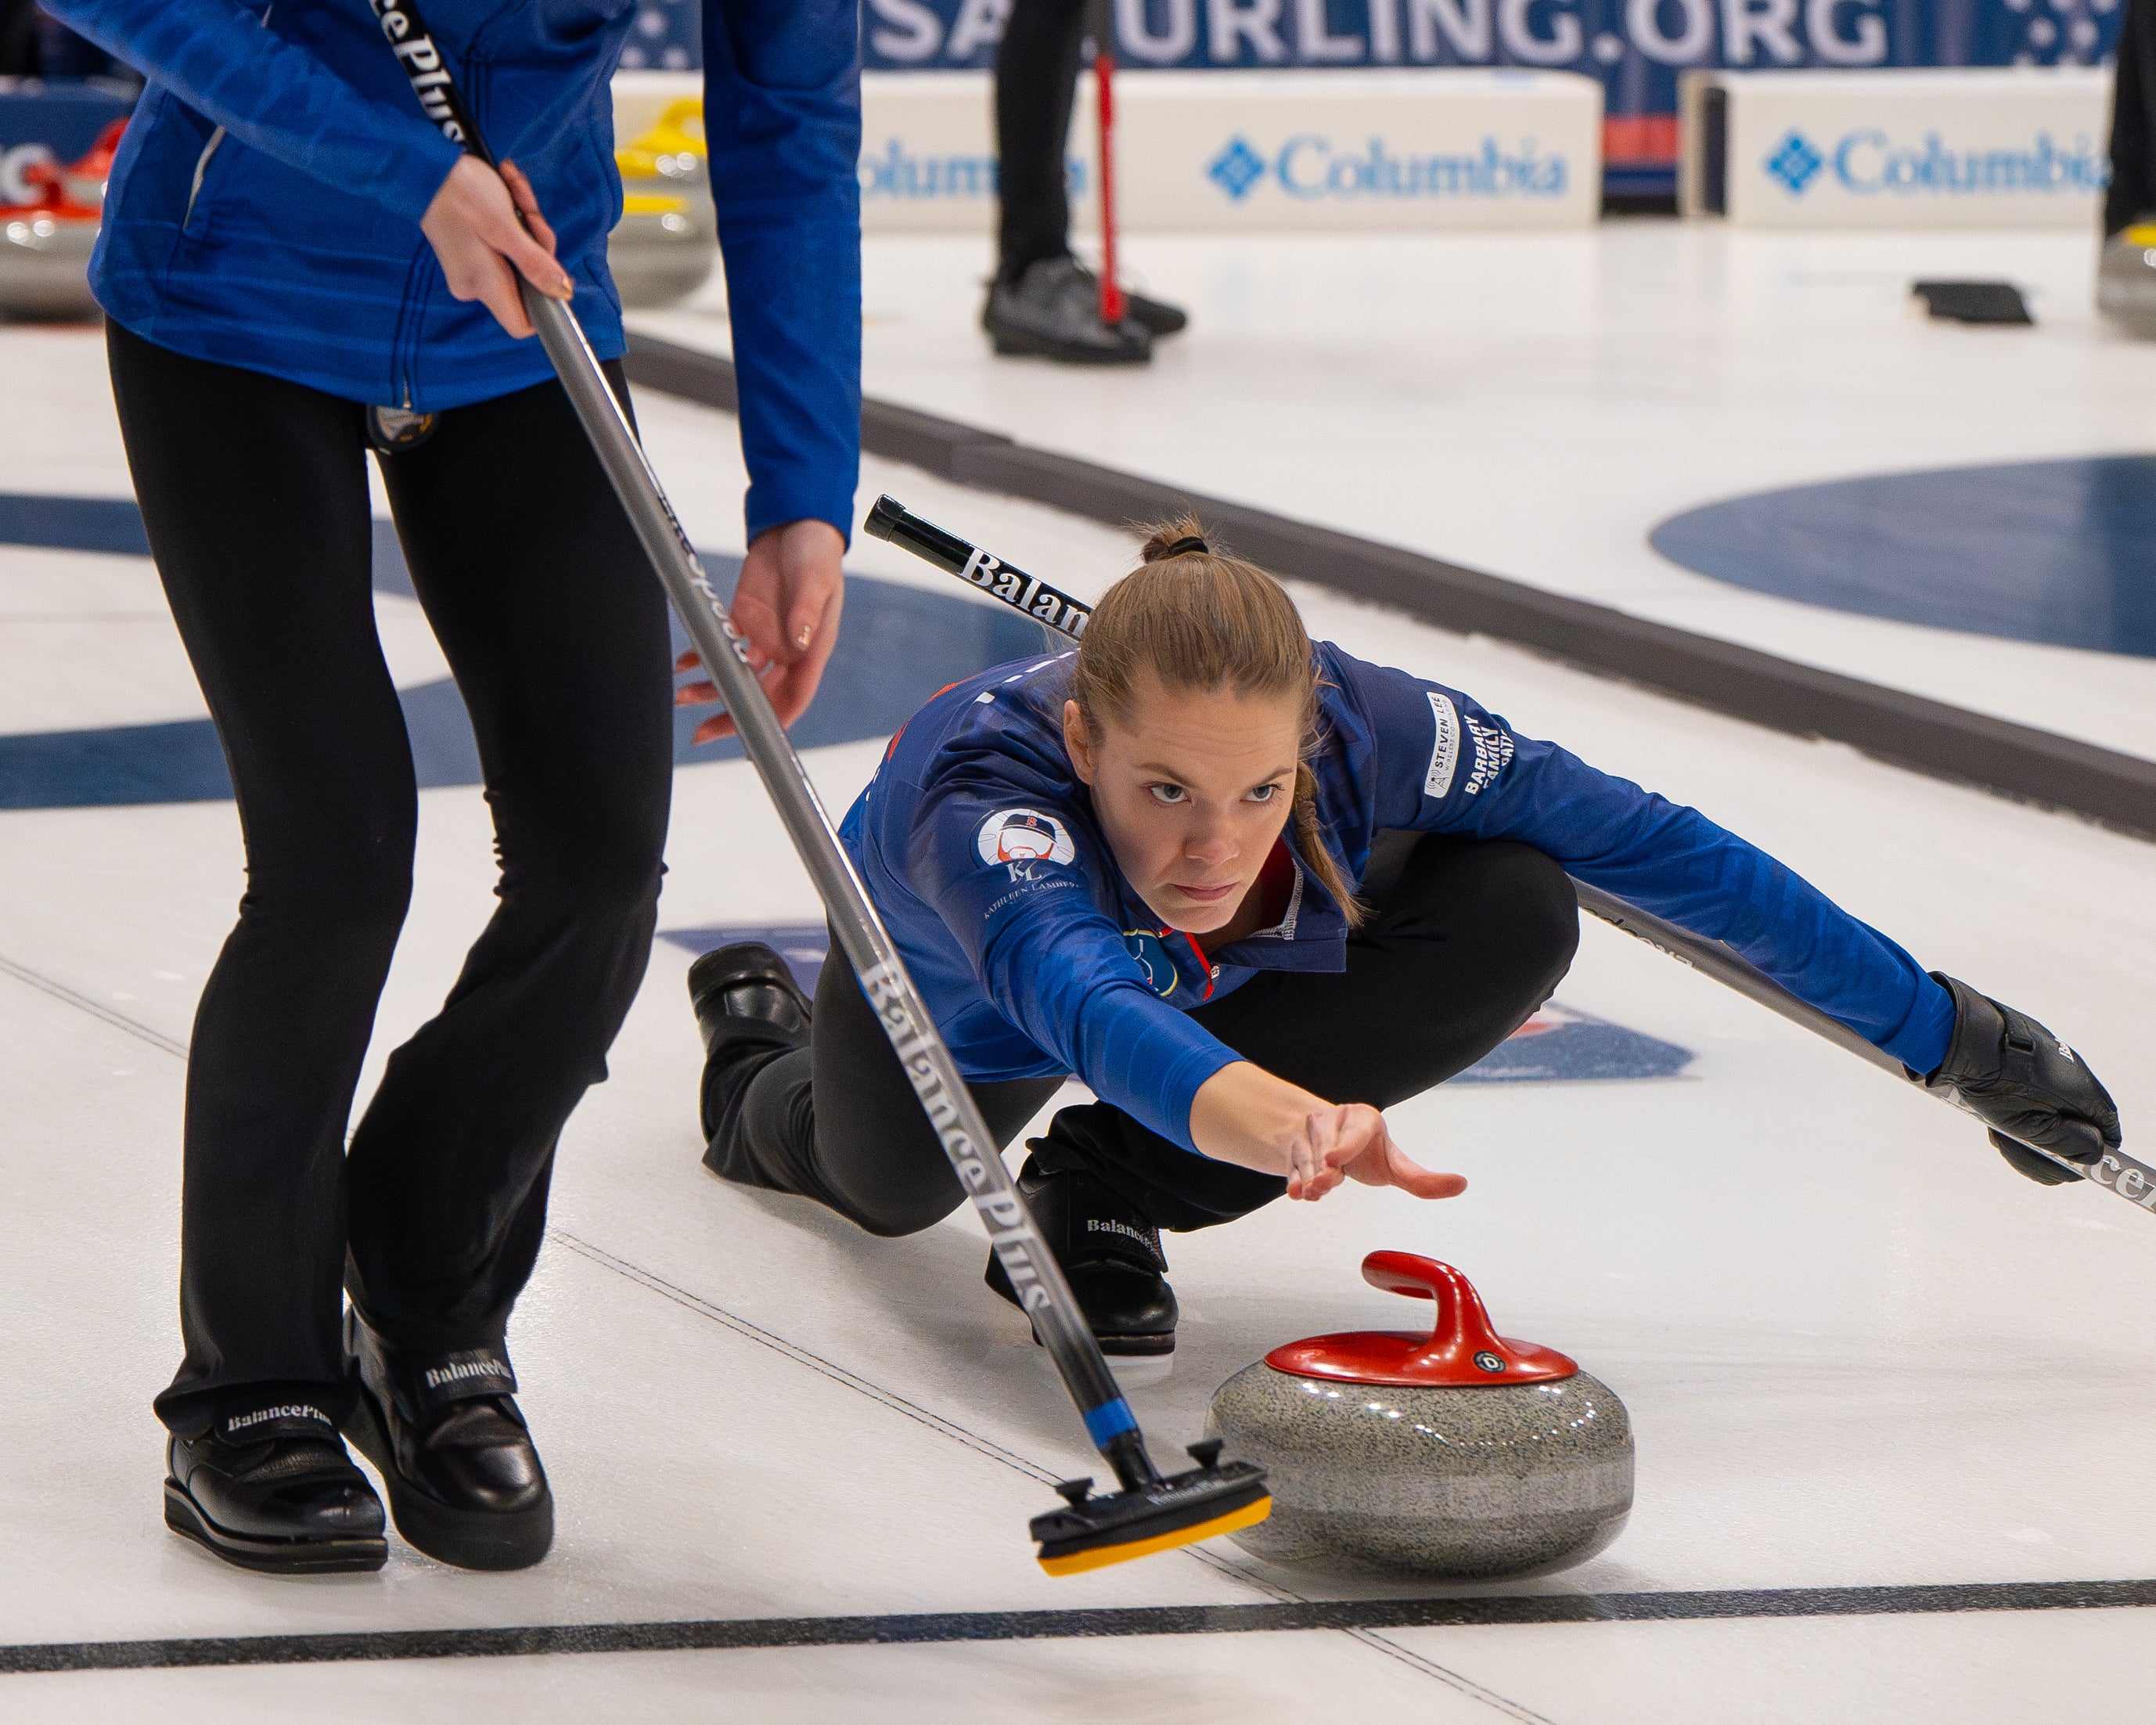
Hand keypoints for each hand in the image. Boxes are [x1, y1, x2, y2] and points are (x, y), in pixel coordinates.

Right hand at [419, 156, 573, 339]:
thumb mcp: (505, 227)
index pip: (521, 324)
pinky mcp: (469, 249)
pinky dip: (511, 214)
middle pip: (527, 280)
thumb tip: (561, 290)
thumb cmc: (460, 192)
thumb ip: (535, 263)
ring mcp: (472, 266)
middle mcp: (476, 284)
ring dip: (525, 220)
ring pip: (519, 254)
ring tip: (511, 190)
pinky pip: (504, 240)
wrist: (424, 164)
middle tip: (526, 211)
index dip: (544, 304)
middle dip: (535, 241)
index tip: (553, 271)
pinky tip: (505, 188)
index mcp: (484, 286)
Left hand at [675, 519, 845, 741]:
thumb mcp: (816, 581)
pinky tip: (683, 665)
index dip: (773, 722)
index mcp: (812, 649)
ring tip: (684, 697)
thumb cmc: (817, 553)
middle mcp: (788, 650)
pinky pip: (722, 646)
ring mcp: (765, 636)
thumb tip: (799, 641)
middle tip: (704, 732)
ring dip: (712, 688)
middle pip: (761, 696)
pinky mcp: (745, 618)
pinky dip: (701, 656)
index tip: (750, 737)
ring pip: (737, 675)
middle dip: (733, 715)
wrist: (797, 524)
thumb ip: (806, 611)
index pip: (794, 697)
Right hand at [1285, 1103, 1467, 1203]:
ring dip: (1308, 1177)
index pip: (1356, 1131)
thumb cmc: (1368, 1154)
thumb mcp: (1394, 1166)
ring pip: (1305, 1154)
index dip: (1345, 1145)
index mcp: (1364, 1118)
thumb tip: (1462, 1185)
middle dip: (1324, 1168)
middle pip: (1326, 1145)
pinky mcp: (1292, 1146)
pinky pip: (1290, 1163)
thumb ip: (1421, 1180)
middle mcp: (1334, 1118)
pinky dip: (1293, 1179)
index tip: (1334, 1160)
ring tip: (1314, 1193)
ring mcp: (1310, 1131)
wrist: (1329, 1147)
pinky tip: (1296, 1193)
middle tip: (1326, 1184)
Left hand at [1922, 973, 2121, 1185]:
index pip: (2106, 1129)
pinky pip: (2035, 1091)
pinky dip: (2019, 1107)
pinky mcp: (2034, 1055)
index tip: (2070, 1164)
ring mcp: (2056, 1063)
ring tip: (1998, 1131)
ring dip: (2029, 1128)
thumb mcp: (2031, 1126)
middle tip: (2017, 1150)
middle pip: (2078, 1123)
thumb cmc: (1996, 1084)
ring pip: (2052, 1109)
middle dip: (2050, 1144)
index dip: (2092, 1150)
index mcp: (2083, 1094)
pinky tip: (1993, 1111)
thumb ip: (2067, 1143)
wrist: (1965, 1036)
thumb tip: (2096, 1153)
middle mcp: (2077, 1075)